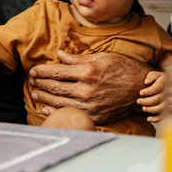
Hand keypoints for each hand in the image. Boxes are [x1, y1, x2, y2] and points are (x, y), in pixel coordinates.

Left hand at [28, 51, 147, 124]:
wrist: (140, 88)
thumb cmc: (123, 69)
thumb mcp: (101, 57)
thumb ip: (78, 58)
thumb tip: (60, 56)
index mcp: (87, 72)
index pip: (57, 72)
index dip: (43, 71)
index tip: (34, 70)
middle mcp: (86, 89)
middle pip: (55, 88)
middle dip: (40, 84)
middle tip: (31, 81)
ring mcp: (89, 105)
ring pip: (59, 102)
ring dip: (44, 98)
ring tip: (35, 94)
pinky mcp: (94, 115)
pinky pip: (70, 114)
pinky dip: (56, 112)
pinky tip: (47, 110)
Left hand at [137, 70, 164, 121]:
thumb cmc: (165, 80)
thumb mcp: (159, 75)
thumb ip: (152, 76)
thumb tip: (146, 82)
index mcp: (167, 81)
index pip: (158, 87)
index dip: (149, 91)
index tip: (140, 93)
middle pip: (158, 98)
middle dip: (147, 101)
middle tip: (138, 101)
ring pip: (161, 108)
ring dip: (151, 109)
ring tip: (143, 108)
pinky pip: (165, 115)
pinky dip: (156, 119)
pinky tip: (148, 119)